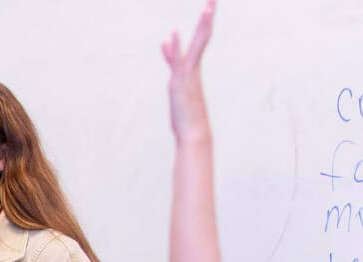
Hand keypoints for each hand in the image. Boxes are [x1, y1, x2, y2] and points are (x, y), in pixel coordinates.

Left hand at [161, 0, 215, 142]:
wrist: (194, 135)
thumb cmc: (186, 114)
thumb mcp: (177, 82)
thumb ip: (172, 60)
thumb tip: (165, 43)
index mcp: (193, 69)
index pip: (201, 40)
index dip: (205, 23)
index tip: (209, 6)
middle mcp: (193, 70)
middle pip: (202, 38)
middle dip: (207, 17)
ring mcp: (187, 77)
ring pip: (196, 47)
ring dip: (202, 26)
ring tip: (208, 5)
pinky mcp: (179, 85)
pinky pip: (178, 64)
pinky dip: (176, 49)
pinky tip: (172, 34)